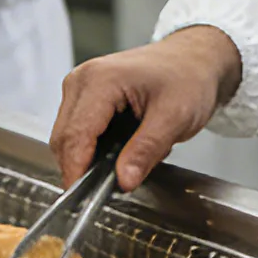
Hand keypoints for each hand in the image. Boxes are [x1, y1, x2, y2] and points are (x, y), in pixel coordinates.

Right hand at [52, 27, 242, 189]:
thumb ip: (146, 150)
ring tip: (122, 164)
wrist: (194, 58)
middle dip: (81, 168)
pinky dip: (92, 148)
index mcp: (100, 80)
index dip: (77, 170)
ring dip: (87, 158)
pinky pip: (76, 131)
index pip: (76, 134)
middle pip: (64, 138)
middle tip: (109, 189)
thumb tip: (123, 181)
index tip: (83, 199)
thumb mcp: (175, 117)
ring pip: (66, 137)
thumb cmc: (188, 77)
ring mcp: (79, 87)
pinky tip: (117, 151)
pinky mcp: (83, 96)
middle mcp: (82, 80)